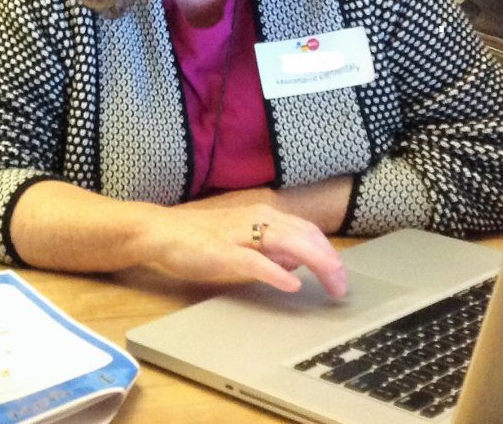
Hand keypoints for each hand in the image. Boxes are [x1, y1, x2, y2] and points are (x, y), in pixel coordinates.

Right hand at [146, 203, 346, 296]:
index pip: (308, 230)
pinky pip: (254, 261)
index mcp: (262, 216)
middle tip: (342, 287)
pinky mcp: (221, 251)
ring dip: (315, 264)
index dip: (329, 253)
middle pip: (305, 236)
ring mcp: (239, 234)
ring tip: (331, 284)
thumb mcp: (243, 239)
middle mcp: (255, 219)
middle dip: (330, 261)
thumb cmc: (199, 237)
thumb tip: (298, 260)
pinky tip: (291, 284)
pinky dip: (276, 272)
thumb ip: (270, 248)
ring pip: (288, 243)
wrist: (160, 231)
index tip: (340, 276)